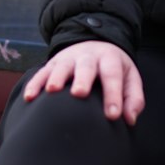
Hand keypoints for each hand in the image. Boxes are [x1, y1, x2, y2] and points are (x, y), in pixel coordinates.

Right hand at [22, 40, 144, 124]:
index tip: (113, 116)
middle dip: (82, 79)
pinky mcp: (53, 64)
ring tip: (52, 90)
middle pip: (86, 67)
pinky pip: (42, 73)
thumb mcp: (130, 78)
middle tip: (80, 93)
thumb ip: (134, 98)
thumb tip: (130, 119)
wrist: (95, 44)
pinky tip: (30, 97)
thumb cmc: (114, 70)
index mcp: (110, 59)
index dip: (113, 95)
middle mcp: (89, 57)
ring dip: (56, 77)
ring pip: (62, 66)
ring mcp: (69, 59)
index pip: (113, 75)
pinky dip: (35, 84)